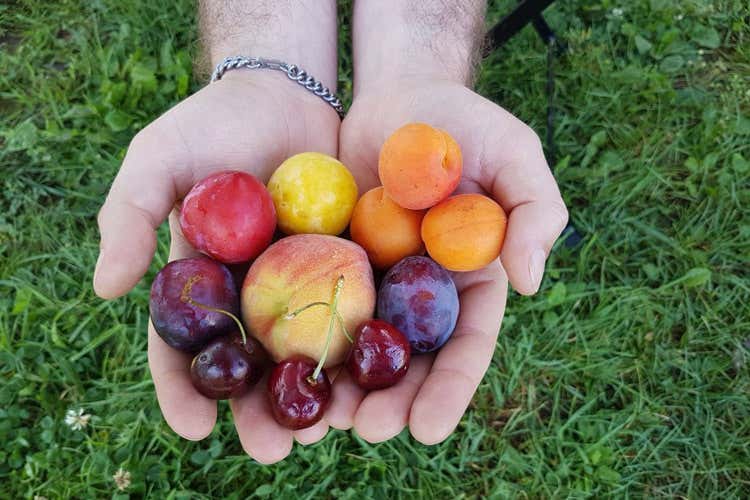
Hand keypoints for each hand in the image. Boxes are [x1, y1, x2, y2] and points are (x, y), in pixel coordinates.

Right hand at [94, 71, 339, 462]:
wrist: (285, 93)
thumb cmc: (213, 125)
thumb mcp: (159, 160)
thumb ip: (129, 217)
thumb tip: (107, 288)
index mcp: (203, 284)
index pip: (184, 347)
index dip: (184, 390)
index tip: (194, 429)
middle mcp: (251, 295)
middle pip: (251, 366)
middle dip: (258, 413)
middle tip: (272, 452)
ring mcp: (301, 284)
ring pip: (305, 351)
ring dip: (314, 395)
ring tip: (326, 431)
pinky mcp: (348, 266)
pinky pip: (354, 311)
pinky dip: (361, 346)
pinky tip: (372, 378)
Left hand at [330, 77, 567, 443]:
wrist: (394, 100)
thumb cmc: (460, 124)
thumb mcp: (511, 151)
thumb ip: (535, 208)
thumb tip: (530, 280)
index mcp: (468, 282)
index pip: (466, 345)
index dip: (450, 389)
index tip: (428, 429)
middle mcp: (419, 294)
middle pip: (408, 361)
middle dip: (391, 401)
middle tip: (367, 430)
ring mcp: (371, 282)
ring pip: (357, 347)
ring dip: (341, 387)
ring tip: (320, 419)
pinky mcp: (326, 265)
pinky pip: (310, 306)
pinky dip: (298, 341)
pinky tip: (278, 369)